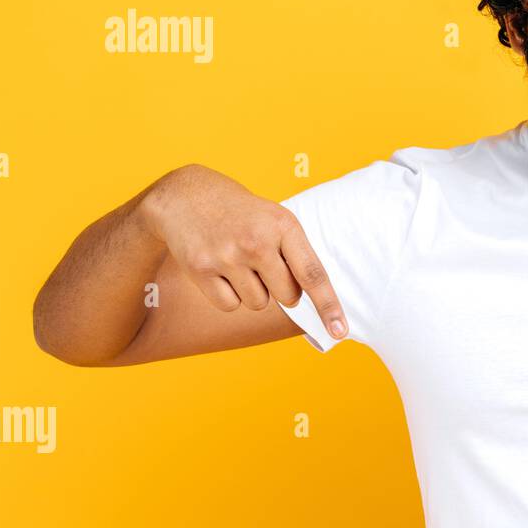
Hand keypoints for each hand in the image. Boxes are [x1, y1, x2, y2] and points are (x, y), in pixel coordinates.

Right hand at [138, 164, 347, 339]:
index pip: (312, 274)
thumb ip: (297, 254)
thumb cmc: (243, 214)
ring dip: (253, 290)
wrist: (187, 196)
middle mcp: (256, 241)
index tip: (340, 331)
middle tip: (265, 263)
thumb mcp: (277, 219)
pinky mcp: (200, 269)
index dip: (328, 305)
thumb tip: (314, 299)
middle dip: (282, 289)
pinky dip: (228, 294)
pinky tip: (220, 268)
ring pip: (258, 303)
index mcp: (284, 226)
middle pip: (287, 296)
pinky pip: (230, 305)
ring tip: (239, 260)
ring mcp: (227, 256)